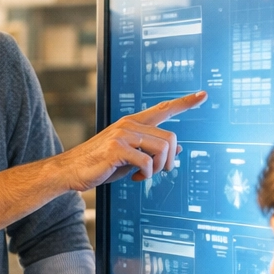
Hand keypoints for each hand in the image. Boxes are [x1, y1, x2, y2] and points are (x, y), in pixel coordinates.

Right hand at [55, 91, 206, 191]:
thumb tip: (178, 150)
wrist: (70, 171)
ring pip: (162, 148)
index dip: (185, 102)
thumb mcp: (130, 157)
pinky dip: (146, 174)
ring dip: (159, 168)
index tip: (203, 95)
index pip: (164, 108)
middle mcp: (129, 124)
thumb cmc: (99, 164)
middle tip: (161, 172)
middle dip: (170, 159)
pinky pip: (146, 162)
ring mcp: (122, 134)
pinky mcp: (117, 148)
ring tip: (145, 175)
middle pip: (170, 136)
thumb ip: (151, 151)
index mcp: (133, 123)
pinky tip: (135, 178)